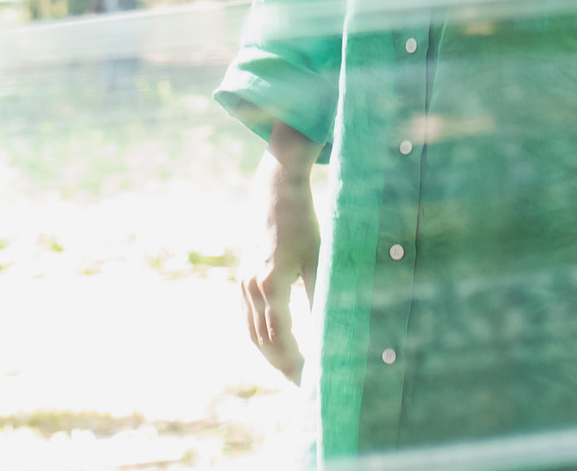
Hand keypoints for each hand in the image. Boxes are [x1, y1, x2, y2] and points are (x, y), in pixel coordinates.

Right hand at [239, 121, 320, 383]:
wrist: (276, 189)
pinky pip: (249, 318)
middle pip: (263, 342)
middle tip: (306, 387)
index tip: (313, 381)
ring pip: (253, 333)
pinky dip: (262, 338)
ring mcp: (245, 282)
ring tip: (294, 373)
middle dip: (284, 366)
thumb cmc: (303, 221)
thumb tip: (332, 333)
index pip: (280, 339)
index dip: (295, 365)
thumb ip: (321, 296)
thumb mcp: (318, 257)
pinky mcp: (245, 277)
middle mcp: (252, 286)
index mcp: (271, 283)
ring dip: (271, 356)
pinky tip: (279, 347)